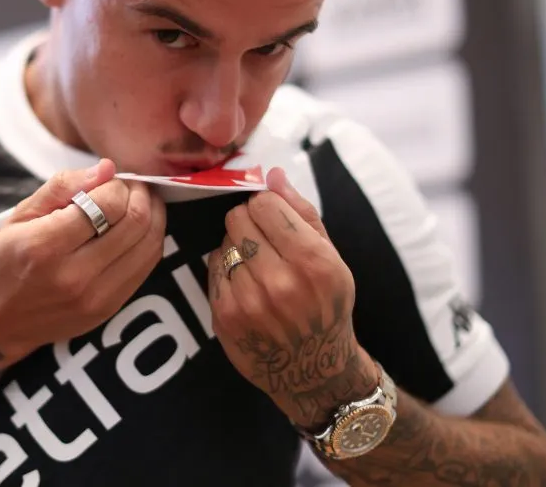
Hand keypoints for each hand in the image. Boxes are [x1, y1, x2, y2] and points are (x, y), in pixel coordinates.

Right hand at [0, 159, 166, 364]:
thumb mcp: (21, 214)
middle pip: (135, 222)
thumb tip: (107, 168)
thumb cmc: (6, 261)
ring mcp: (96, 297)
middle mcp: (75, 275)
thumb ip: (63, 186)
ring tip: (139, 203)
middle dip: (140, 195)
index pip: (108, 205)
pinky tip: (138, 229)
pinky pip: (147, 267)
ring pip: (149, 245)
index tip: (110, 180)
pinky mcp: (109, 308)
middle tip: (132, 186)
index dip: (117, 184)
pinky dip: (149, 240)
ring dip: (152, 216)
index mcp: (47, 246)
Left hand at [208, 167, 378, 429]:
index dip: (266, 206)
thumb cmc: (326, 305)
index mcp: (314, 263)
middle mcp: (281, 283)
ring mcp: (249, 302)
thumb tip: (273, 174)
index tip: (273, 218)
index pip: (264, 204)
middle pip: (238, 219)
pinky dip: (225, 269)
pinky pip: (213, 268)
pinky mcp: (225, 317)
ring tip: (257, 266)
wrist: (314, 370)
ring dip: (236, 247)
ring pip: (224, 242)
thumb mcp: (332, 259)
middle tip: (263, 240)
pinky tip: (245, 283)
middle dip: (248, 222)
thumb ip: (302, 213)